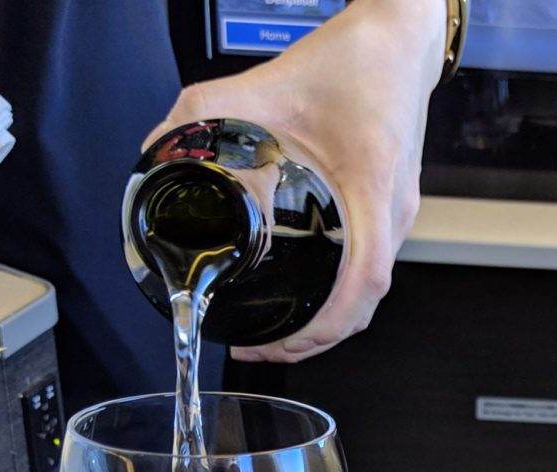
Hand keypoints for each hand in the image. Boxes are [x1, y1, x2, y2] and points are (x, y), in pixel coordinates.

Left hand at [147, 0, 445, 361]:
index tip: (283, 341)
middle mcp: (395, 210)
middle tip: (263, 349)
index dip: (323, 326)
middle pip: (367, 304)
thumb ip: (202, 114)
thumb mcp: (263, 82)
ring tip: (281, 334)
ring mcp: (400, 213)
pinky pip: (371, 268)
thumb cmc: (355, 60)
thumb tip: (156, 151)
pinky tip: (307, 293)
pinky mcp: (396, 208)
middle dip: (317, 339)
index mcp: (371, 186)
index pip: (362, 283)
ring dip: (329, 322)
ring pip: (371, 293)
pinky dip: (341, 295)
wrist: (400, 37)